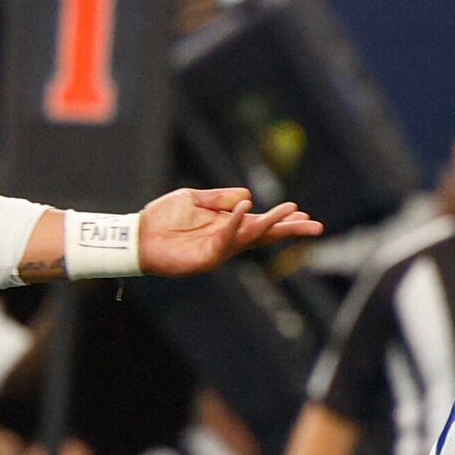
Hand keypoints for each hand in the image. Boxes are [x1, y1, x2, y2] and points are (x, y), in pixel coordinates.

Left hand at [134, 187, 321, 275]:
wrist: (138, 235)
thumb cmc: (162, 218)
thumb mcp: (194, 199)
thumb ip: (219, 198)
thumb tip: (247, 197)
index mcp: (227, 224)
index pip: (260, 223)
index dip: (281, 220)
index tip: (303, 214)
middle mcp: (227, 238)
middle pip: (265, 234)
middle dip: (290, 230)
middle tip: (317, 227)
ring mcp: (218, 250)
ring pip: (251, 236)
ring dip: (271, 224)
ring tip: (291, 214)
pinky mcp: (205, 258)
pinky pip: (225, 238)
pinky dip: (235, 223)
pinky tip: (247, 209)